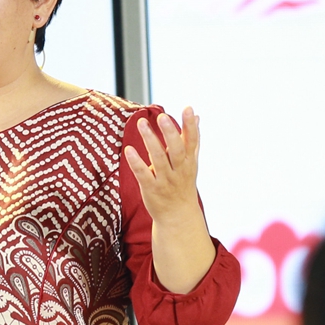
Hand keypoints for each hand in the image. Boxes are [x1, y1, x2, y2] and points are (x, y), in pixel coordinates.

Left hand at [126, 107, 215, 295]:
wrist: (178, 216)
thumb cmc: (182, 184)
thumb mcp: (190, 162)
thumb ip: (191, 138)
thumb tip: (196, 114)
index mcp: (189, 162)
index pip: (192, 141)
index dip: (191, 125)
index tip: (188, 108)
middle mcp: (179, 171)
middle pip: (176, 150)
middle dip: (170, 133)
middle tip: (162, 116)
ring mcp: (165, 180)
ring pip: (159, 160)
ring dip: (150, 141)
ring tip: (141, 123)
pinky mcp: (151, 189)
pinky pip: (143, 175)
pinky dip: (136, 163)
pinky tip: (128, 149)